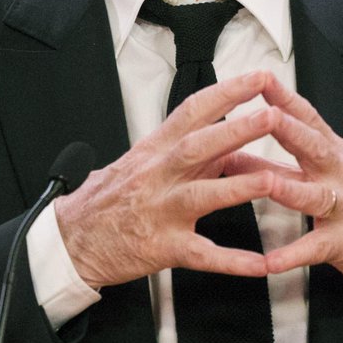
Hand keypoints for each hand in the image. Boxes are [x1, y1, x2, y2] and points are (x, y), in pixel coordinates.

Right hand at [53, 71, 281, 289]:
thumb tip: (225, 135)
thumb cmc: (106, 199)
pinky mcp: (163, 248)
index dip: (226, 93)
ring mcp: (160, 212)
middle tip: (272, 116)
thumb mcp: (140, 161)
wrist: (70, 239)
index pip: (192, 112)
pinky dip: (231, 261)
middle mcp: (157, 176)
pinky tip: (259, 263)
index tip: (257, 79)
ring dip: (238, 187)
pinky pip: (202, 255)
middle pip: (198, 147)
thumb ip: (182, 149)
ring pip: (202, 195)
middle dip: (237, 131)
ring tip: (271, 180)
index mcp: (153, 150)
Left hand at [246, 78, 342, 291]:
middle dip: (289, 130)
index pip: (310, 118)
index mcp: (336, 153)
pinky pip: (316, 248)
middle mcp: (342, 174)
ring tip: (264, 184)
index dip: (286, 97)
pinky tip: (269, 262)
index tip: (260, 79)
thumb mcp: (333, 171)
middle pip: (314, 147)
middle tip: (264, 116)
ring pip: (314, 195)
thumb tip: (238, 144)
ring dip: (288, 189)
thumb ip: (289, 157)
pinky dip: (292, 255)